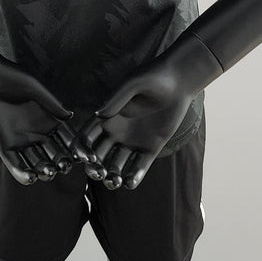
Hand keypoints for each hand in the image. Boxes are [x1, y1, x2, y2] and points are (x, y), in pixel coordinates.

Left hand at [0, 58, 81, 185]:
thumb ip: (50, 102)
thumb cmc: (10, 77)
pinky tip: (31, 177)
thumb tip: (70, 115)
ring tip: (48, 172)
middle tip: (64, 166)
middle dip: (61, 162)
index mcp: (48, 119)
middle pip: (55, 154)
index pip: (67, 138)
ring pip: (37, 162)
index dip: (77, 148)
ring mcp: (20, 141)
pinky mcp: (3, 145)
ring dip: (44, 170)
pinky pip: (15, 164)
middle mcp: (37, 132)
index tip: (87, 158)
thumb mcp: (33, 87)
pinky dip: (22, 173)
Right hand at [77, 61, 192, 190]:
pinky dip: (134, 177)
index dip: (82, 148)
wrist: (178, 82)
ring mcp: (133, 141)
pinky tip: (130, 182)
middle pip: (97, 155)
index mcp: (107, 117)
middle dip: (94, 167)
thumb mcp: (133, 84)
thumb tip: (98, 114)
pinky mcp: (151, 148)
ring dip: (112, 176)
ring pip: (116, 165)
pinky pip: (139, 167)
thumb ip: (116, 99)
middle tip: (100, 173)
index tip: (88, 156)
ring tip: (115, 181)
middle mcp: (116, 132)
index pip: (86, 136)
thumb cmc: (152, 77)